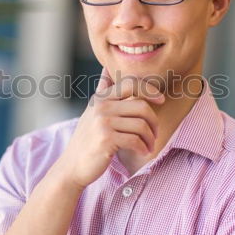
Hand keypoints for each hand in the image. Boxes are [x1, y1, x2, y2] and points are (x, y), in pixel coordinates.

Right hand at [56, 66, 164, 189]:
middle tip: (154, 133)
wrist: (73, 165)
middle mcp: (101, 106)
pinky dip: (143, 148)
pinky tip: (143, 152)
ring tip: (149, 145)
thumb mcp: (92, 111)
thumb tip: (106, 69)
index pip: (131, 83)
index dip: (150, 89)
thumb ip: (102, 91)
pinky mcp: (105, 139)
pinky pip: (135, 140)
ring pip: (141, 124)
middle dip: (153, 121)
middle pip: (141, 105)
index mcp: (101, 98)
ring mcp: (102, 122)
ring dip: (150, 138)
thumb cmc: (88, 139)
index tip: (161, 100)